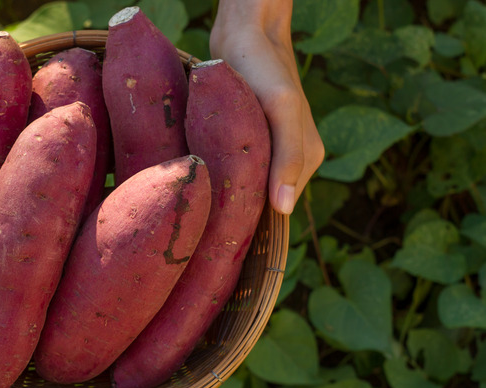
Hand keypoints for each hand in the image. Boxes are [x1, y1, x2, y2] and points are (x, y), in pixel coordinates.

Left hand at [209, 0, 323, 214]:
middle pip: (261, 204)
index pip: (278, 213)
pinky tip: (199, 183)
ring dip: (224, 196)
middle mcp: (290, 161)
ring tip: (197, 205)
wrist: (244, 34)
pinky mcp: (248, 141)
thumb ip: (288, 156)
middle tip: (199, 223)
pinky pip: (235, 171)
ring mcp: (268, 152)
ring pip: (245, 189)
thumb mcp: (280, 109)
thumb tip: (283, 210)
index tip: (218, 239)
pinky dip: (219, 177)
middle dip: (235, 213)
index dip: (251, 225)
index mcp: (306, 161)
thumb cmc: (264, 69)